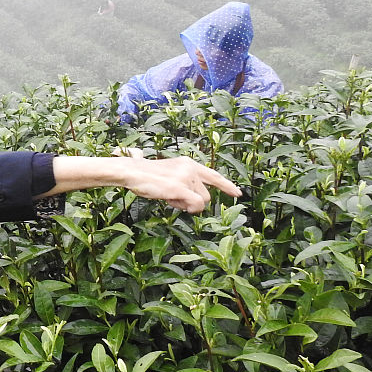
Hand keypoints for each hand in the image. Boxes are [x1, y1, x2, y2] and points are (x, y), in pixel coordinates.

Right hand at [118, 154, 240, 212]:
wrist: (133, 172)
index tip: (238, 193)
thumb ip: (185, 182)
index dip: (226, 185)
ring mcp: (186, 177)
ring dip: (187, 204)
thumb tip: (195, 201)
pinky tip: (174, 202)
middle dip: (193, 201)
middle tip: (173, 197)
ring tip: (169, 196)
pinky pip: (196, 204)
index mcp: (188, 163)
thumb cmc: (147, 177)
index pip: (213, 175)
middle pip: (206, 194)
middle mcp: (190, 168)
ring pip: (201, 201)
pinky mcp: (180, 187)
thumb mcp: (170, 175)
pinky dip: (189, 208)